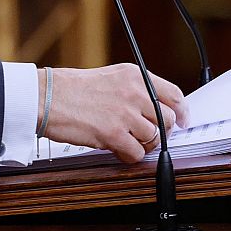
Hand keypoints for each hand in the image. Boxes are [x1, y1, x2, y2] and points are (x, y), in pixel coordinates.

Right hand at [39, 64, 187, 163]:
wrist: (47, 97)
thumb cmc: (72, 89)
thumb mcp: (110, 77)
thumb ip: (135, 90)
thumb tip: (155, 110)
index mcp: (134, 75)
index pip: (173, 94)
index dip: (182, 111)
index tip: (183, 122)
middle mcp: (134, 92)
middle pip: (168, 119)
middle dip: (161, 132)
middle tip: (147, 136)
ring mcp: (125, 114)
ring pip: (154, 139)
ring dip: (142, 145)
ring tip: (126, 141)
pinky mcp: (114, 134)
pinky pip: (136, 153)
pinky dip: (129, 155)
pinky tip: (116, 148)